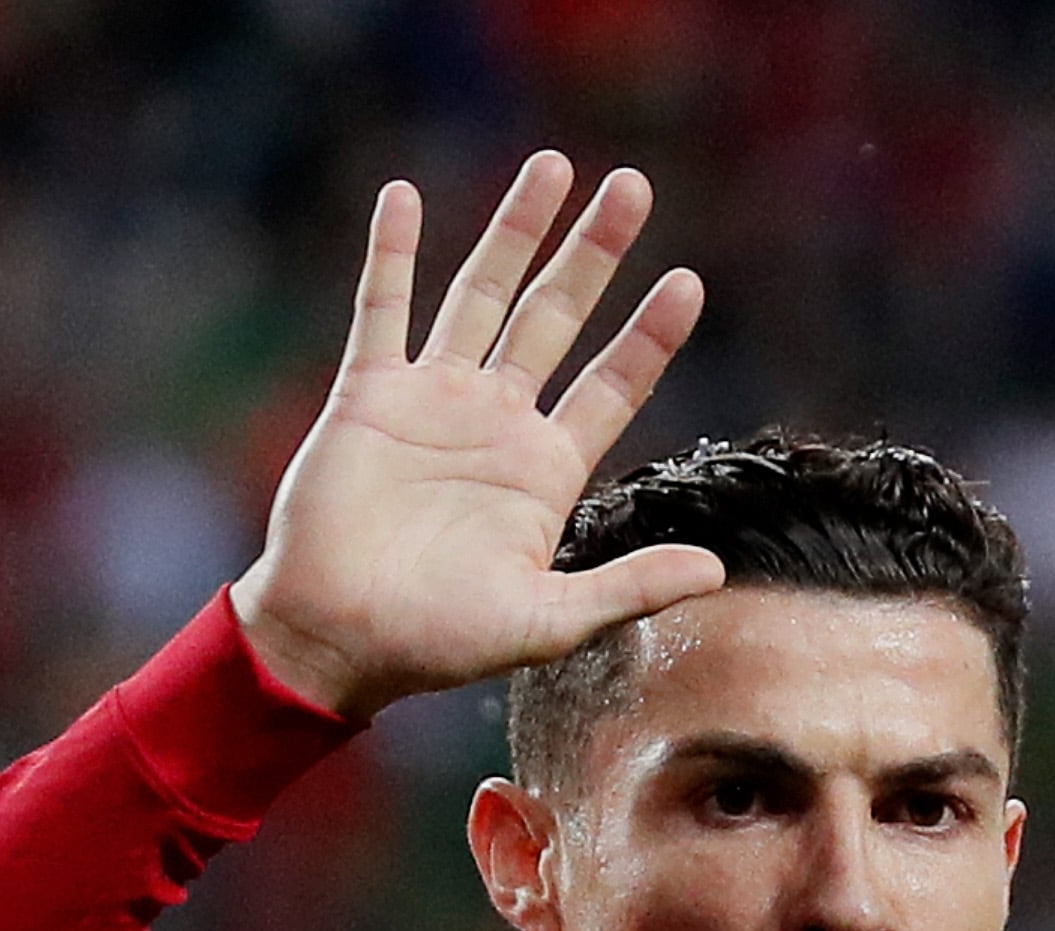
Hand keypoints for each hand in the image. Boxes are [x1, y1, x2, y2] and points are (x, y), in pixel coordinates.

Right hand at [231, 154, 723, 718]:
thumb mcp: (550, 622)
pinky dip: (392, 254)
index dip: (649, 335)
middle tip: (632, 185)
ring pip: (482, 294)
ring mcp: (433, 400)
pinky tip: (405, 196)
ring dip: (515, 231)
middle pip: (557, 317)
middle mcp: (498, 422)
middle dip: (594, 253)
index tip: (688, 280)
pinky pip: (382, 309)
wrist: (336, 639)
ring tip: (552, 165)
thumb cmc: (440, 642)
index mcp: (547, 470)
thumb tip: (717, 572)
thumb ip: (629, 587)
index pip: (613, 385)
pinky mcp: (368, 395)